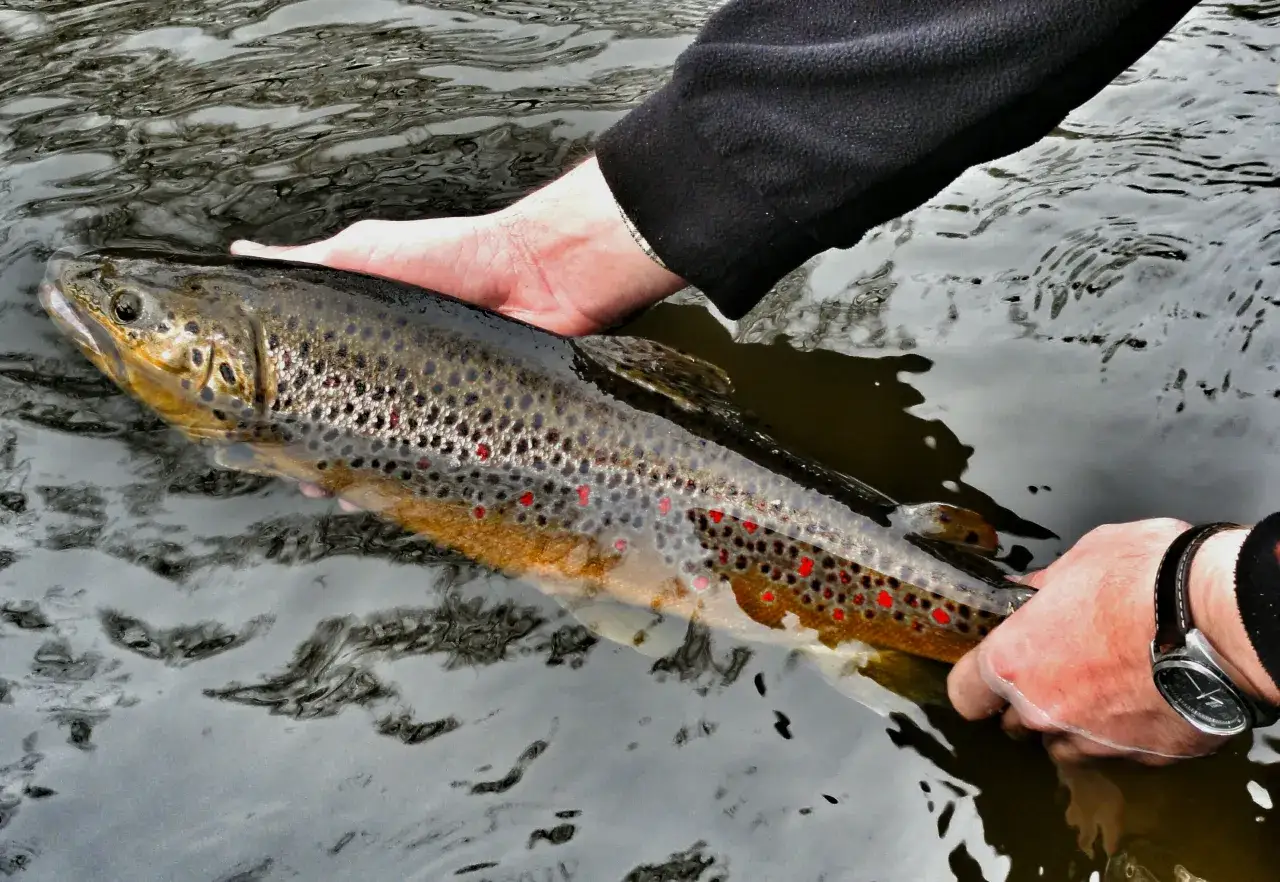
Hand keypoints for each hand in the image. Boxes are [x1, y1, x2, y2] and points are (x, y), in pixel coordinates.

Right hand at [229, 156, 685, 506]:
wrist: (541, 276)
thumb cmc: (458, 256)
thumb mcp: (368, 252)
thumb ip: (309, 263)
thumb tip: (243, 254)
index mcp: (365, 342)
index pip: (313, 386)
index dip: (284, 410)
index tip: (254, 429)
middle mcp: (396, 381)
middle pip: (345, 431)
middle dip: (316, 457)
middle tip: (295, 470)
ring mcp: (434, 409)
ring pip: (386, 459)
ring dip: (356, 479)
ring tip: (331, 488)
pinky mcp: (473, 432)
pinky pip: (438, 471)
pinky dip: (412, 486)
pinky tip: (385, 496)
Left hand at [947, 518, 1278, 764]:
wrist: (1224, 616)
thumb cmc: (1146, 577)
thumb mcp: (1080, 559)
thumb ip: (1044, 587)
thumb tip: (1030, 592)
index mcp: (1015, 662)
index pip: (964, 694)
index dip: (975, 684)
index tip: (987, 672)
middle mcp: (1046, 712)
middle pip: (1016, 724)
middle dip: (1030, 701)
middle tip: (1061, 667)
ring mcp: (1097, 742)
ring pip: (1067, 745)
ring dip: (1076, 723)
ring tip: (1107, 684)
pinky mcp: (1147, 757)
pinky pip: (1123, 751)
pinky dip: (1128, 731)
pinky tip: (1149, 696)